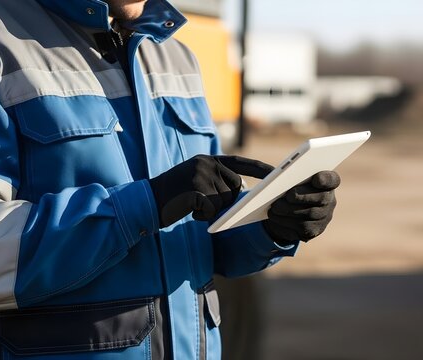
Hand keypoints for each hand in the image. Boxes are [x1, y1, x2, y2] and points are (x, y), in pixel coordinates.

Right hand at [149, 155, 273, 227]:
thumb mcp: (196, 181)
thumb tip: (243, 190)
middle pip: (234, 188)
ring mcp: (200, 175)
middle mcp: (206, 163)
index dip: (260, 169)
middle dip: (224, 201)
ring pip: (224, 201)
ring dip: (211, 210)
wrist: (146, 201)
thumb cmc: (174, 196)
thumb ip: (218, 181)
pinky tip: (188, 211)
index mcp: (208, 159)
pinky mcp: (195, 190)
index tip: (276, 174)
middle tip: (200, 203)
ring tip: (191, 205)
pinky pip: (212, 210)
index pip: (241, 163)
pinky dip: (202, 216)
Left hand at [263, 171, 339, 244]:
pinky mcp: (313, 231)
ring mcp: (323, 217)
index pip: (332, 180)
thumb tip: (266, 171)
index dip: (326, 179)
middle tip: (289, 195)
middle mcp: (329, 200)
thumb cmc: (287, 189)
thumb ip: (280, 173)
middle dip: (304, 196)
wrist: (285, 213)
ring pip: (309, 214)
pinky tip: (274, 216)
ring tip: (275, 206)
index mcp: (325, 183)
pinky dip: (285, 221)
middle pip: (322, 198)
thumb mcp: (284, 178)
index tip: (316, 178)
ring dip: (290, 210)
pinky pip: (301, 227)